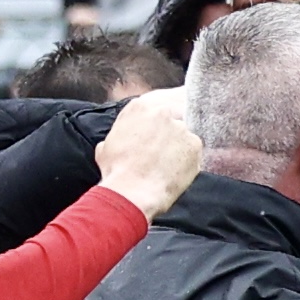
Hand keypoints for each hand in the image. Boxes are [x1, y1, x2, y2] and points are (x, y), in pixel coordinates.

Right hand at [95, 87, 200, 211]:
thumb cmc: (116, 172)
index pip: (151, 114)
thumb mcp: (105, 147)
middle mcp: (162, 112)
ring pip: (182, 137)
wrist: (132, 192)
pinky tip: (173, 175)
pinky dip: (187, 163)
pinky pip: (193, 153)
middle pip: (169, 122)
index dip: (151, 130)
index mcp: (138, 107)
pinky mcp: (195, 144)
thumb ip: (120, 135)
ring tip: (165, 169)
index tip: (149, 142)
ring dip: (176, 150)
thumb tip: (121, 140)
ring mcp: (181, 127)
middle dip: (165, 137)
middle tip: (157, 156)